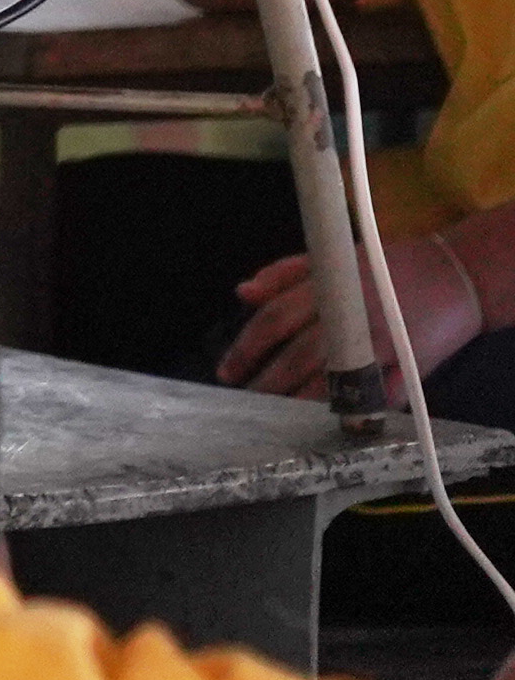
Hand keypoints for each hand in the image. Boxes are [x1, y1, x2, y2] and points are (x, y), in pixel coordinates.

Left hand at [225, 226, 485, 397]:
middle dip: (267, 383)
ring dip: (300, 401)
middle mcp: (349, 317)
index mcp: (325, 288)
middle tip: (246, 401)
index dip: (246, 348)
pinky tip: (331, 422)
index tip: (226, 371)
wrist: (453, 275)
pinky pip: (375, 396)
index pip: (274, 320)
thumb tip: (243, 293)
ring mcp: (379, 345)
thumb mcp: (331, 258)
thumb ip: (283, 274)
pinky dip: (353, 411)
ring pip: (331, 381)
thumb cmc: (384, 267)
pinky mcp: (407, 366)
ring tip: (278, 414)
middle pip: (296, 356)